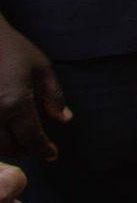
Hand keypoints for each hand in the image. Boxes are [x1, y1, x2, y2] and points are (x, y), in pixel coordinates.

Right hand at [0, 15, 69, 162]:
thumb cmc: (10, 48)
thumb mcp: (40, 67)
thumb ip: (53, 96)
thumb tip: (65, 119)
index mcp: (14, 103)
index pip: (31, 138)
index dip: (43, 150)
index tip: (52, 154)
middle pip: (9, 147)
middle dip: (26, 151)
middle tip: (38, 148)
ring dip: (7, 149)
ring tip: (21, 143)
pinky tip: (4, 133)